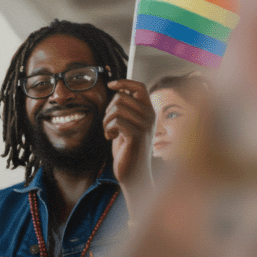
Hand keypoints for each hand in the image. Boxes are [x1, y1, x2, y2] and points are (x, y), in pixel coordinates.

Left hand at [103, 79, 155, 214]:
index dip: (124, 82)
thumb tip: (119, 90)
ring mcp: (145, 126)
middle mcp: (150, 116)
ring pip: (117, 109)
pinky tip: (111, 138)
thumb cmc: (128, 149)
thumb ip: (126, 109)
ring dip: (106, 120)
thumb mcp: (128, 125)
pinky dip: (108, 129)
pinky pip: (116, 121)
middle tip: (108, 123)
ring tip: (110, 132)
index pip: (139, 87)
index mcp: (149, 111)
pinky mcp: (137, 136)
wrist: (134, 174)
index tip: (110, 85)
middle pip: (122, 97)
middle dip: (108, 109)